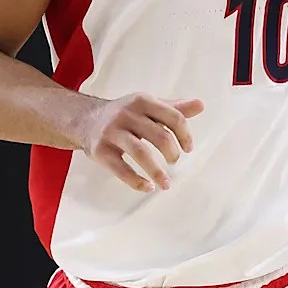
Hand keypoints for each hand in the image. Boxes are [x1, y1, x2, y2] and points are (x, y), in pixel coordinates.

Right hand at [78, 93, 204, 192]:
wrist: (86, 119)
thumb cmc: (126, 115)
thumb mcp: (148, 106)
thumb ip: (174, 108)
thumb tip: (201, 105)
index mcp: (142, 101)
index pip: (173, 117)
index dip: (185, 135)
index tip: (188, 148)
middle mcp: (126, 114)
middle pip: (160, 135)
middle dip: (173, 153)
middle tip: (175, 161)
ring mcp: (111, 132)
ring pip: (141, 153)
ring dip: (157, 172)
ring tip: (166, 184)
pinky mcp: (100, 150)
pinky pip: (121, 169)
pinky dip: (137, 181)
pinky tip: (148, 187)